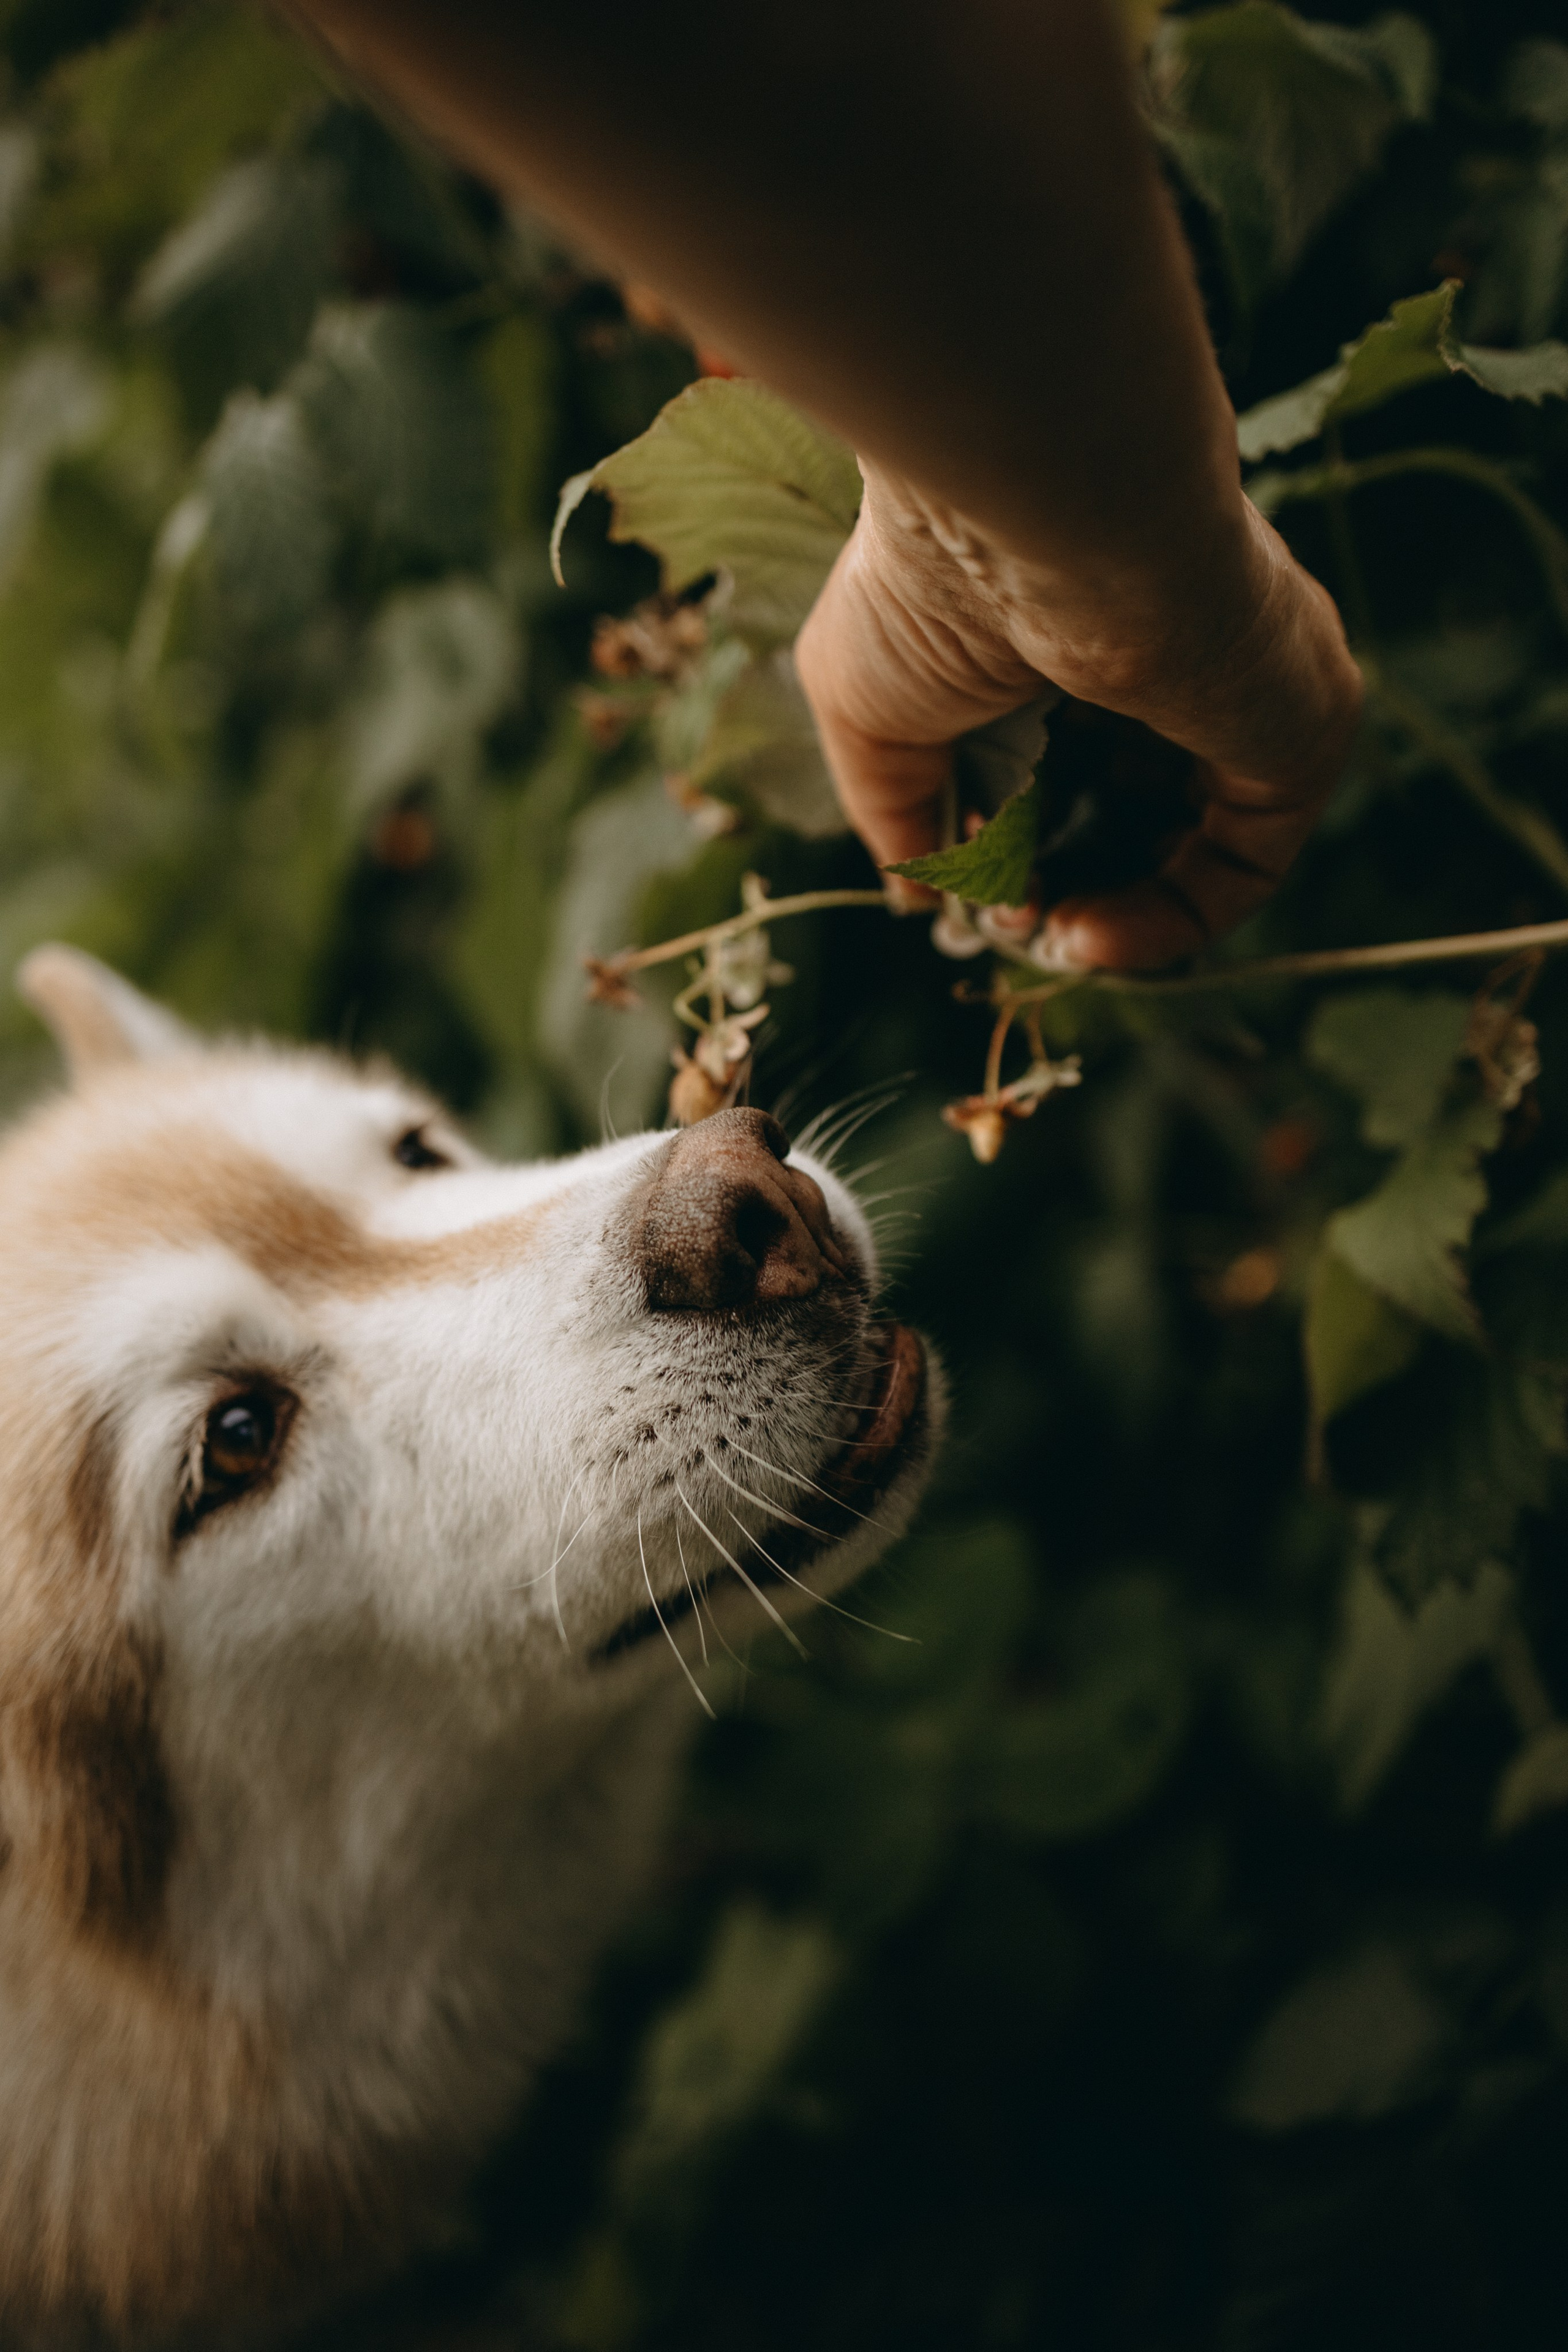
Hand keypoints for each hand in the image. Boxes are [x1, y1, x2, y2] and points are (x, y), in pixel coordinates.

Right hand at [795, 462, 1363, 969]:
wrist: (1029, 508)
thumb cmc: (930, 584)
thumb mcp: (870, 716)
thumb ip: (902, 814)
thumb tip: (926, 903)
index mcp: (1087, 627)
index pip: (1081, 763)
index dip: (1028, 846)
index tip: (976, 893)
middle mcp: (1182, 650)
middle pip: (1140, 809)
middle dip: (1073, 884)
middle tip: (1013, 922)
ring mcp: (1251, 687)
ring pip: (1200, 841)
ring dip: (1120, 914)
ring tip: (1048, 935)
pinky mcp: (1302, 725)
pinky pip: (1251, 859)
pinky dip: (1173, 919)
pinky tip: (1089, 935)